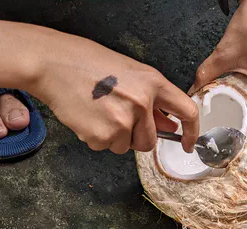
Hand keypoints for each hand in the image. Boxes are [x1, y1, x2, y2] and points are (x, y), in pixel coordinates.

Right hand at [33, 34, 198, 153]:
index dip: (192, 132)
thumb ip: (152, 100)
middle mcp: (142, 103)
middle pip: (150, 141)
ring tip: (98, 111)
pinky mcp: (103, 136)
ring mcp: (122, 122)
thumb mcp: (130, 74)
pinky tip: (88, 116)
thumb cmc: (88, 64)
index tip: (188, 144)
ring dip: (114, 137)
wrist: (54, 64)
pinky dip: (96, 137)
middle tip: (117, 117)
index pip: (187, 112)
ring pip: (126, 147)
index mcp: (153, 83)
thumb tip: (168, 125)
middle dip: (137, 137)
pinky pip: (106, 147)